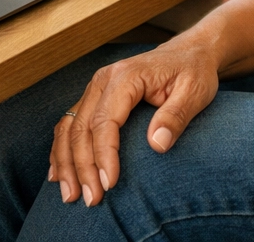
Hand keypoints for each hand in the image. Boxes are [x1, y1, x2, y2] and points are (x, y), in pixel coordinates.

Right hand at [50, 32, 220, 205]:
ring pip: (70, 127)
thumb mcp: (195, 91)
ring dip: (66, 163)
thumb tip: (157, 144)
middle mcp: (104, 79)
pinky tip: (59, 174)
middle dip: (82, 167)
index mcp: (127, 76)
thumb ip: (176, 116)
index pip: (105, 120)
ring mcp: (96, 87)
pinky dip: (62, 149)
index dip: (103, 155)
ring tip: (71, 195)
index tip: (109, 184)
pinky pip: (70, 122)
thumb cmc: (193, 72)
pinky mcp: (95, 96)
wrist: (188, 53)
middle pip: (82, 127)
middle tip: (91, 200)